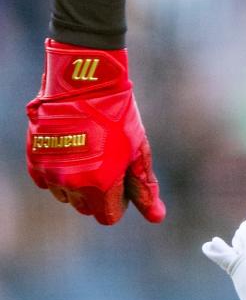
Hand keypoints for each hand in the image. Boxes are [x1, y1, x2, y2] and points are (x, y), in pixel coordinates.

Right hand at [26, 41, 165, 226]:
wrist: (85, 82)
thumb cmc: (118, 115)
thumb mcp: (137, 150)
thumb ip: (144, 187)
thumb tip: (157, 217)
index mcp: (101, 184)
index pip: (108, 216)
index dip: (119, 200)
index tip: (121, 179)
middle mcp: (72, 183)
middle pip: (87, 208)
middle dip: (99, 193)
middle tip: (107, 162)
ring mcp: (50, 171)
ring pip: (65, 196)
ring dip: (77, 183)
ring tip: (89, 152)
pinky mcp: (35, 158)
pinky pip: (46, 180)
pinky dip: (59, 171)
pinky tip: (71, 149)